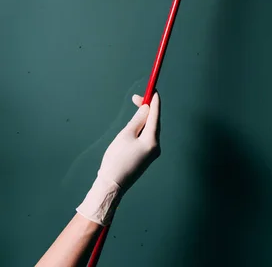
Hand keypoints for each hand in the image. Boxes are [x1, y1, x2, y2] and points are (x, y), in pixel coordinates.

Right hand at [76, 92, 159, 224]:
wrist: (111, 185)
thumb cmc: (116, 159)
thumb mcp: (125, 135)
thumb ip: (137, 120)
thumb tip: (147, 108)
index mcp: (152, 140)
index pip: (156, 115)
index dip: (154, 101)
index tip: (151, 89)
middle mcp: (156, 146)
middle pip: (154, 122)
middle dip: (147, 109)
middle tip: (136, 98)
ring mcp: (152, 153)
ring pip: (151, 129)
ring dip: (144, 118)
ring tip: (134, 110)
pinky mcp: (147, 158)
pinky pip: (147, 138)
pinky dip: (142, 129)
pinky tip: (135, 126)